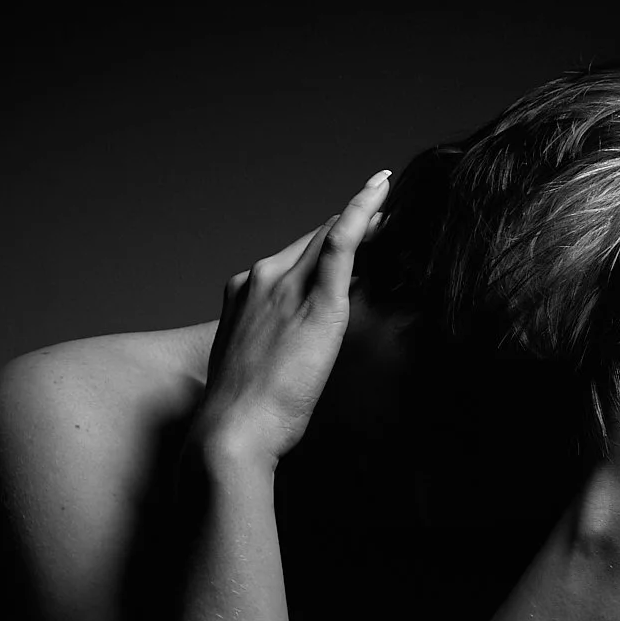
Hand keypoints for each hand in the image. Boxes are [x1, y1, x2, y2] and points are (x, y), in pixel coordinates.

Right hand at [191, 170, 391, 466]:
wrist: (231, 430)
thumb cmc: (244, 413)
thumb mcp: (256, 366)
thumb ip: (276, 344)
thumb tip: (303, 346)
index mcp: (244, 292)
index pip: (292, 258)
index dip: (322, 245)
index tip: (348, 236)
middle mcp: (261, 278)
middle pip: (311, 240)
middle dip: (346, 225)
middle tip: (382, 210)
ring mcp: (286, 286)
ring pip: (330, 237)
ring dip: (361, 217)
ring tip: (388, 200)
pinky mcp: (316, 301)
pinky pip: (343, 243)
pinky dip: (363, 211)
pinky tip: (381, 190)